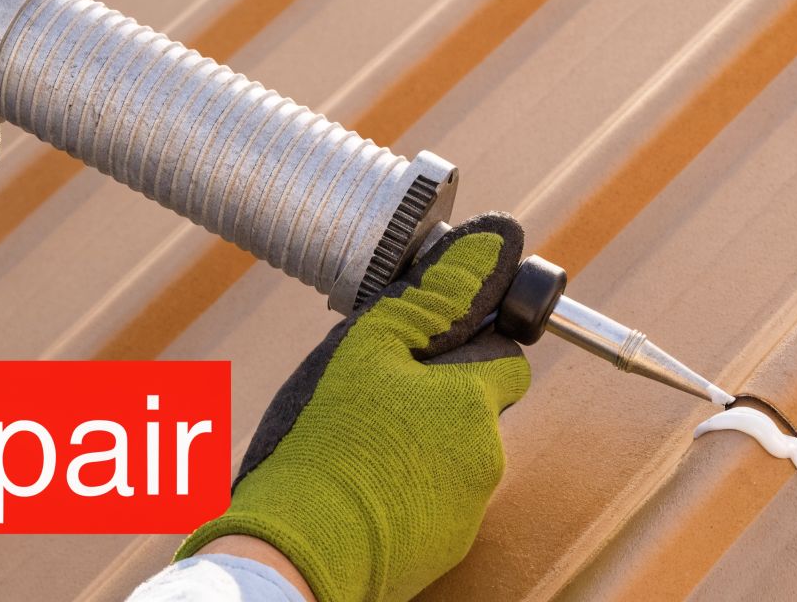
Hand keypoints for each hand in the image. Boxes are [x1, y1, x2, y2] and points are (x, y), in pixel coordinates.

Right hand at [176, 213, 531, 601]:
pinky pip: (431, 500)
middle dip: (431, 396)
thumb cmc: (320, 444)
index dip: (463, 343)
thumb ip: (435, 296)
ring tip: (352, 445)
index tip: (417, 348)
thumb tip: (495, 243)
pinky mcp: (441, 551)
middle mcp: (484, 459)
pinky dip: (402, 488)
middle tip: (369, 396)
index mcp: (472, 402)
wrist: (291, 553)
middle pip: (472, 407)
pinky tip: (354, 485)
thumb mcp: (366, 346)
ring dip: (414, 441)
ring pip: (449, 453)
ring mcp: (465, 511)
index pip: (505, 356)